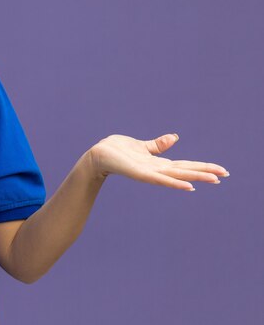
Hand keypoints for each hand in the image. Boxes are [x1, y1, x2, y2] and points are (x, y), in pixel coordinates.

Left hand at [88, 133, 228, 190]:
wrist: (98, 155)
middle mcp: (156, 170)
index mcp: (158, 163)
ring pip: (176, 175)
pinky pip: (160, 179)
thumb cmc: (118, 151)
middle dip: (205, 172)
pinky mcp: (140, 173)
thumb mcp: (142, 146)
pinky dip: (174, 182)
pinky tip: (189, 186)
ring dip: (195, 177)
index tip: (221, 170)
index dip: (202, 166)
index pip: (185, 164)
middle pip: (185, 170)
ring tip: (213, 179)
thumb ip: (158, 145)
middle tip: (225, 175)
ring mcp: (149, 173)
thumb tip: (175, 137)